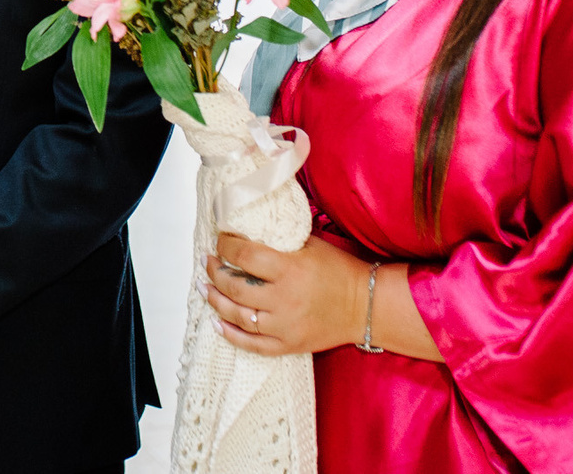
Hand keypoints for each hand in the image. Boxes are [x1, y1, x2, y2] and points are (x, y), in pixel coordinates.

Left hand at [203, 231, 368, 356]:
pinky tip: (217, 323)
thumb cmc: (339, 270)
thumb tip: (249, 227)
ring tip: (205, 288)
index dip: (225, 246)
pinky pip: (252, 345)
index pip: (244, 256)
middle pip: (235, 287)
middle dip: (215, 272)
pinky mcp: (290, 345)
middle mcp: (284, 299)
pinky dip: (231, 335)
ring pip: (238, 316)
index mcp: (290, 269)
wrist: (367, 306)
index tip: (220, 241)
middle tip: (208, 262)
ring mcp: (285, 326)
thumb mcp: (311, 244)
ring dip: (215, 301)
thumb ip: (280, 239)